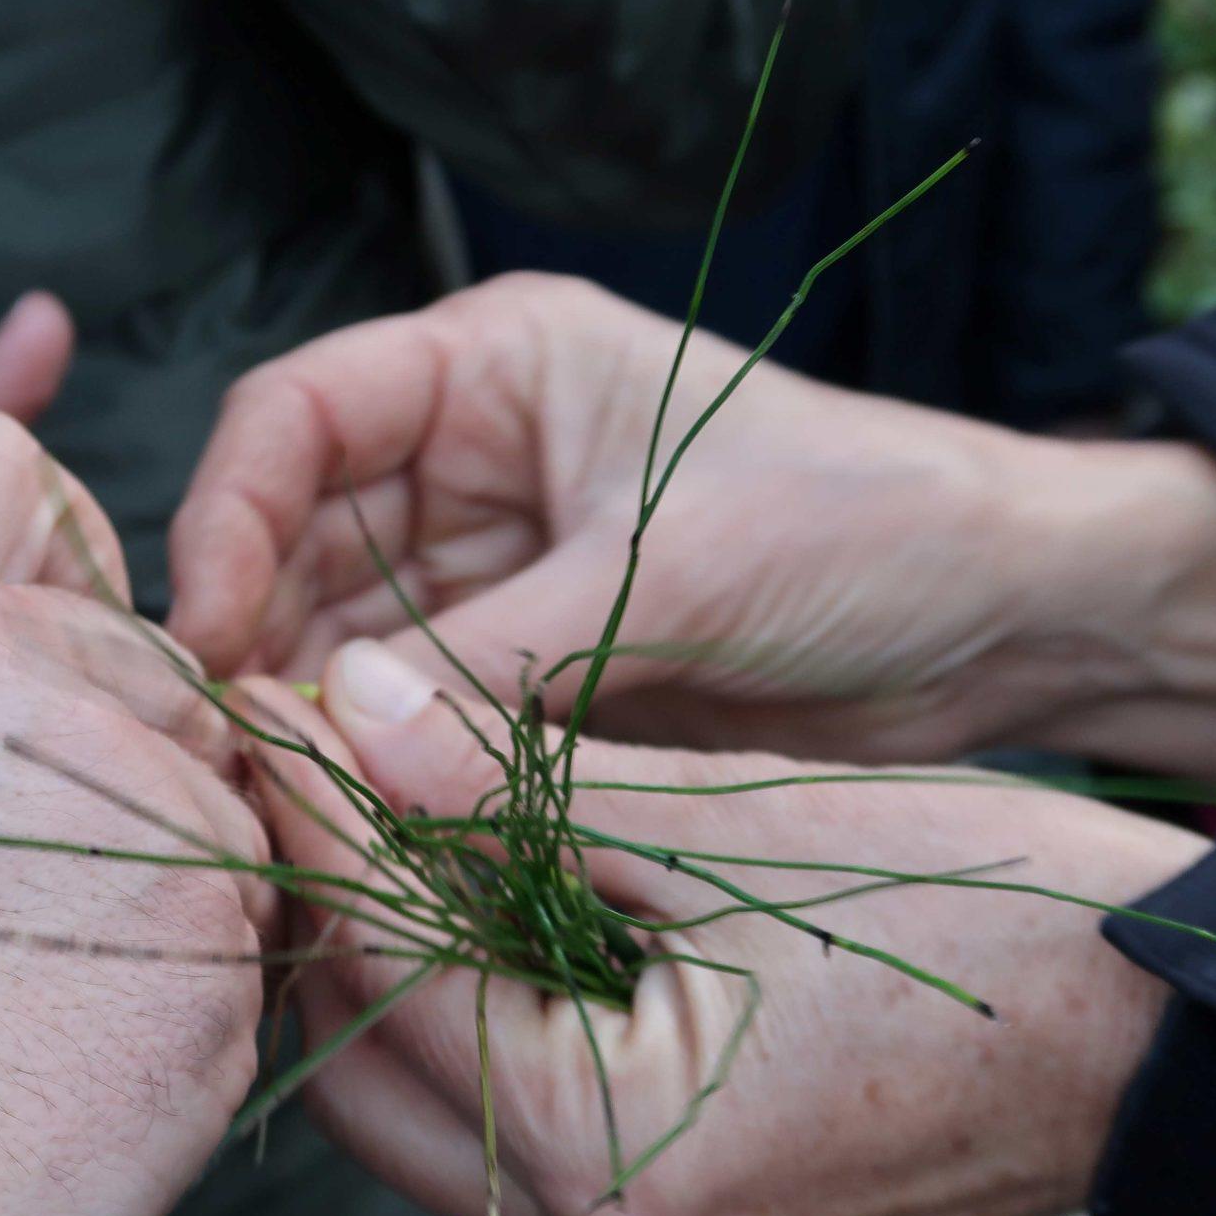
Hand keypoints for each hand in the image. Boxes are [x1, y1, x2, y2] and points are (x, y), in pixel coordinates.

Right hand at [170, 275, 1215, 781]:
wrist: (1010, 625)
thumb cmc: (868, 526)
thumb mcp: (671, 575)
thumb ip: (494, 654)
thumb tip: (321, 730)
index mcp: (496, 368)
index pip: (297, 418)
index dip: (226, 517)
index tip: (205, 641)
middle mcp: (474, 467)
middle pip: (298, 547)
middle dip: (255, 652)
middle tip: (223, 771)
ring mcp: (499, 580)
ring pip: (344, 653)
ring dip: (309, 734)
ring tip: (271, 827)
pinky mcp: (534, 681)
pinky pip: (422, 730)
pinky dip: (381, 785)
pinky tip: (346, 847)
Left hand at [243, 638, 1203, 1215]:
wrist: (1166, 1040)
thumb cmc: (985, 917)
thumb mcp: (735, 823)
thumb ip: (515, 785)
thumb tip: (347, 713)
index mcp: (617, 1164)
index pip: (389, 971)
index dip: (315, 826)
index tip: (266, 715)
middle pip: (375, 1078)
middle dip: (329, 920)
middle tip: (306, 775)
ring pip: (435, 1122)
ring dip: (397, 984)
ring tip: (380, 831)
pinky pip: (520, 1152)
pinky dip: (485, 1041)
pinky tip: (479, 923)